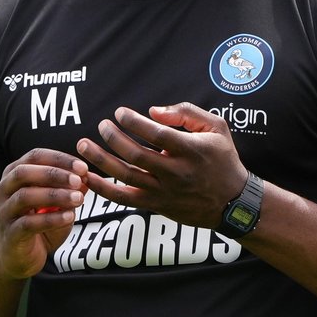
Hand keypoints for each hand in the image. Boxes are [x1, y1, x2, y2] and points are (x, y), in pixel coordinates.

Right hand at [0, 148, 87, 279]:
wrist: (16, 257)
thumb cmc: (38, 223)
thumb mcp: (56, 203)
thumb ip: (69, 190)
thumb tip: (87, 176)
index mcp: (13, 175)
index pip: (35, 156)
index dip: (59, 159)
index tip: (83, 167)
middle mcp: (3, 190)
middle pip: (24, 172)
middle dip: (54, 174)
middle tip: (79, 180)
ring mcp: (3, 212)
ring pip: (24, 196)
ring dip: (54, 195)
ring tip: (79, 200)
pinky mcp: (9, 234)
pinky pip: (28, 223)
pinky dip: (51, 218)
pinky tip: (70, 217)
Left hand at [76, 102, 247, 229]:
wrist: (232, 203)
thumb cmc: (223, 159)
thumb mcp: (217, 127)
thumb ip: (186, 112)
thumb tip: (152, 111)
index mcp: (191, 150)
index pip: (157, 134)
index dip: (134, 122)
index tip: (119, 113)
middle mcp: (176, 172)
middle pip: (136, 155)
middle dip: (113, 138)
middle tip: (101, 125)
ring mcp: (164, 191)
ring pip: (125, 176)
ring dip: (100, 160)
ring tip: (83, 145)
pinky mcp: (156, 205)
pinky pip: (124, 198)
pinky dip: (103, 188)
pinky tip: (87, 176)